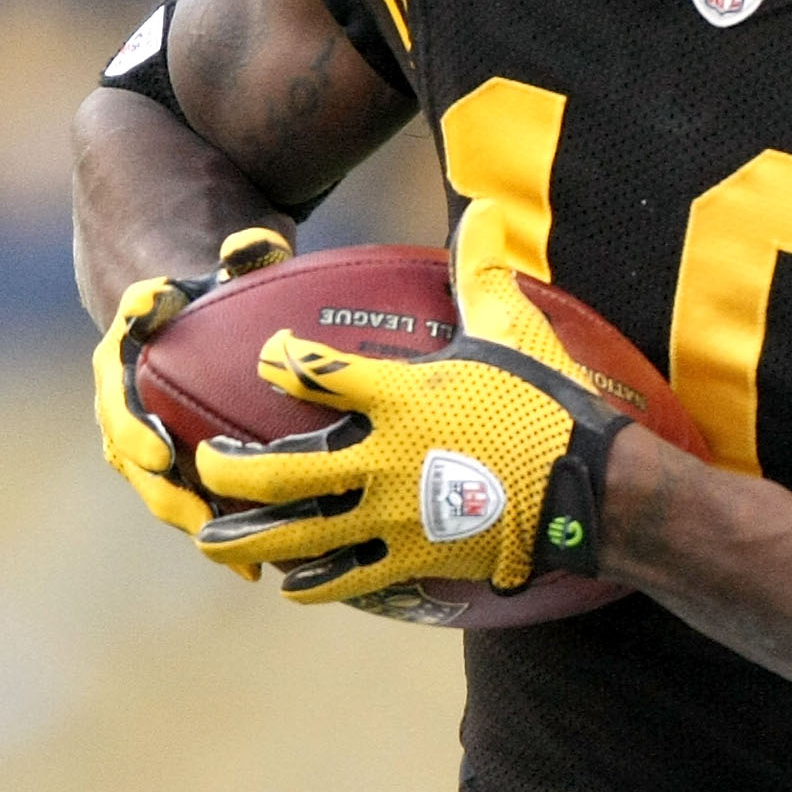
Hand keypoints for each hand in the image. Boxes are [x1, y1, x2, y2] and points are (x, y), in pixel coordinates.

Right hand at [91, 226, 294, 568]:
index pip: (119, 381)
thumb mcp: (226, 258)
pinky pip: (186, 499)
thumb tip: (251, 246)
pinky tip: (257, 565)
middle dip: (160, 484)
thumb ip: (241, 250)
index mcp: (128, 348)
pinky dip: (217, 529)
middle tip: (194, 511)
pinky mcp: (168, 461)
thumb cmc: (209, 281)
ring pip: (154, 484)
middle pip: (129, 448)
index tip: (155, 451)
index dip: (134, 421)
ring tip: (231, 550)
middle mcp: (124, 397)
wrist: (177, 304)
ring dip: (189, 518)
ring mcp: (141, 433)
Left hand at [193, 261, 629, 603]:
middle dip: (231, 474)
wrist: (588, 489)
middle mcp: (382, 459)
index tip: (271, 360)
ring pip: (301, 534)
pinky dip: (314, 582)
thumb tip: (485, 207)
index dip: (284, 363)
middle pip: (282, 473)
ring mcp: (393, 516)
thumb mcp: (511, 329)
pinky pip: (349, 578)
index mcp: (399, 397)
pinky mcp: (414, 558)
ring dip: (251, 538)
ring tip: (211, 540)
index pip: (317, 372)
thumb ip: (481, 271)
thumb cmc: (547, 404)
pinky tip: (290, 583)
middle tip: (203, 467)